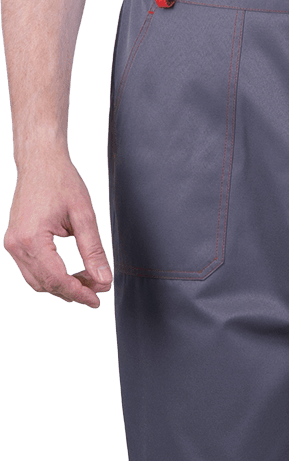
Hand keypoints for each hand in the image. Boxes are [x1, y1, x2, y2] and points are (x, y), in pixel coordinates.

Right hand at [3, 151, 112, 308]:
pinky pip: (32, 269)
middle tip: (98, 290)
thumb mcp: (83, 215)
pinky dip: (52, 275)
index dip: (78, 293)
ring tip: (88, 281)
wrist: (40, 161)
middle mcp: (16, 244)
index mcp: (31, 238)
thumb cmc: (60, 181)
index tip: (97, 299)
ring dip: (62, 285)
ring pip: (37, 280)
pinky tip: (72, 271)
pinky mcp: (14, 241)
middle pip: (45, 284)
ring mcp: (12, 243)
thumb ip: (93, 250)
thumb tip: (103, 279)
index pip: (56, 279)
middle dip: (72, 291)